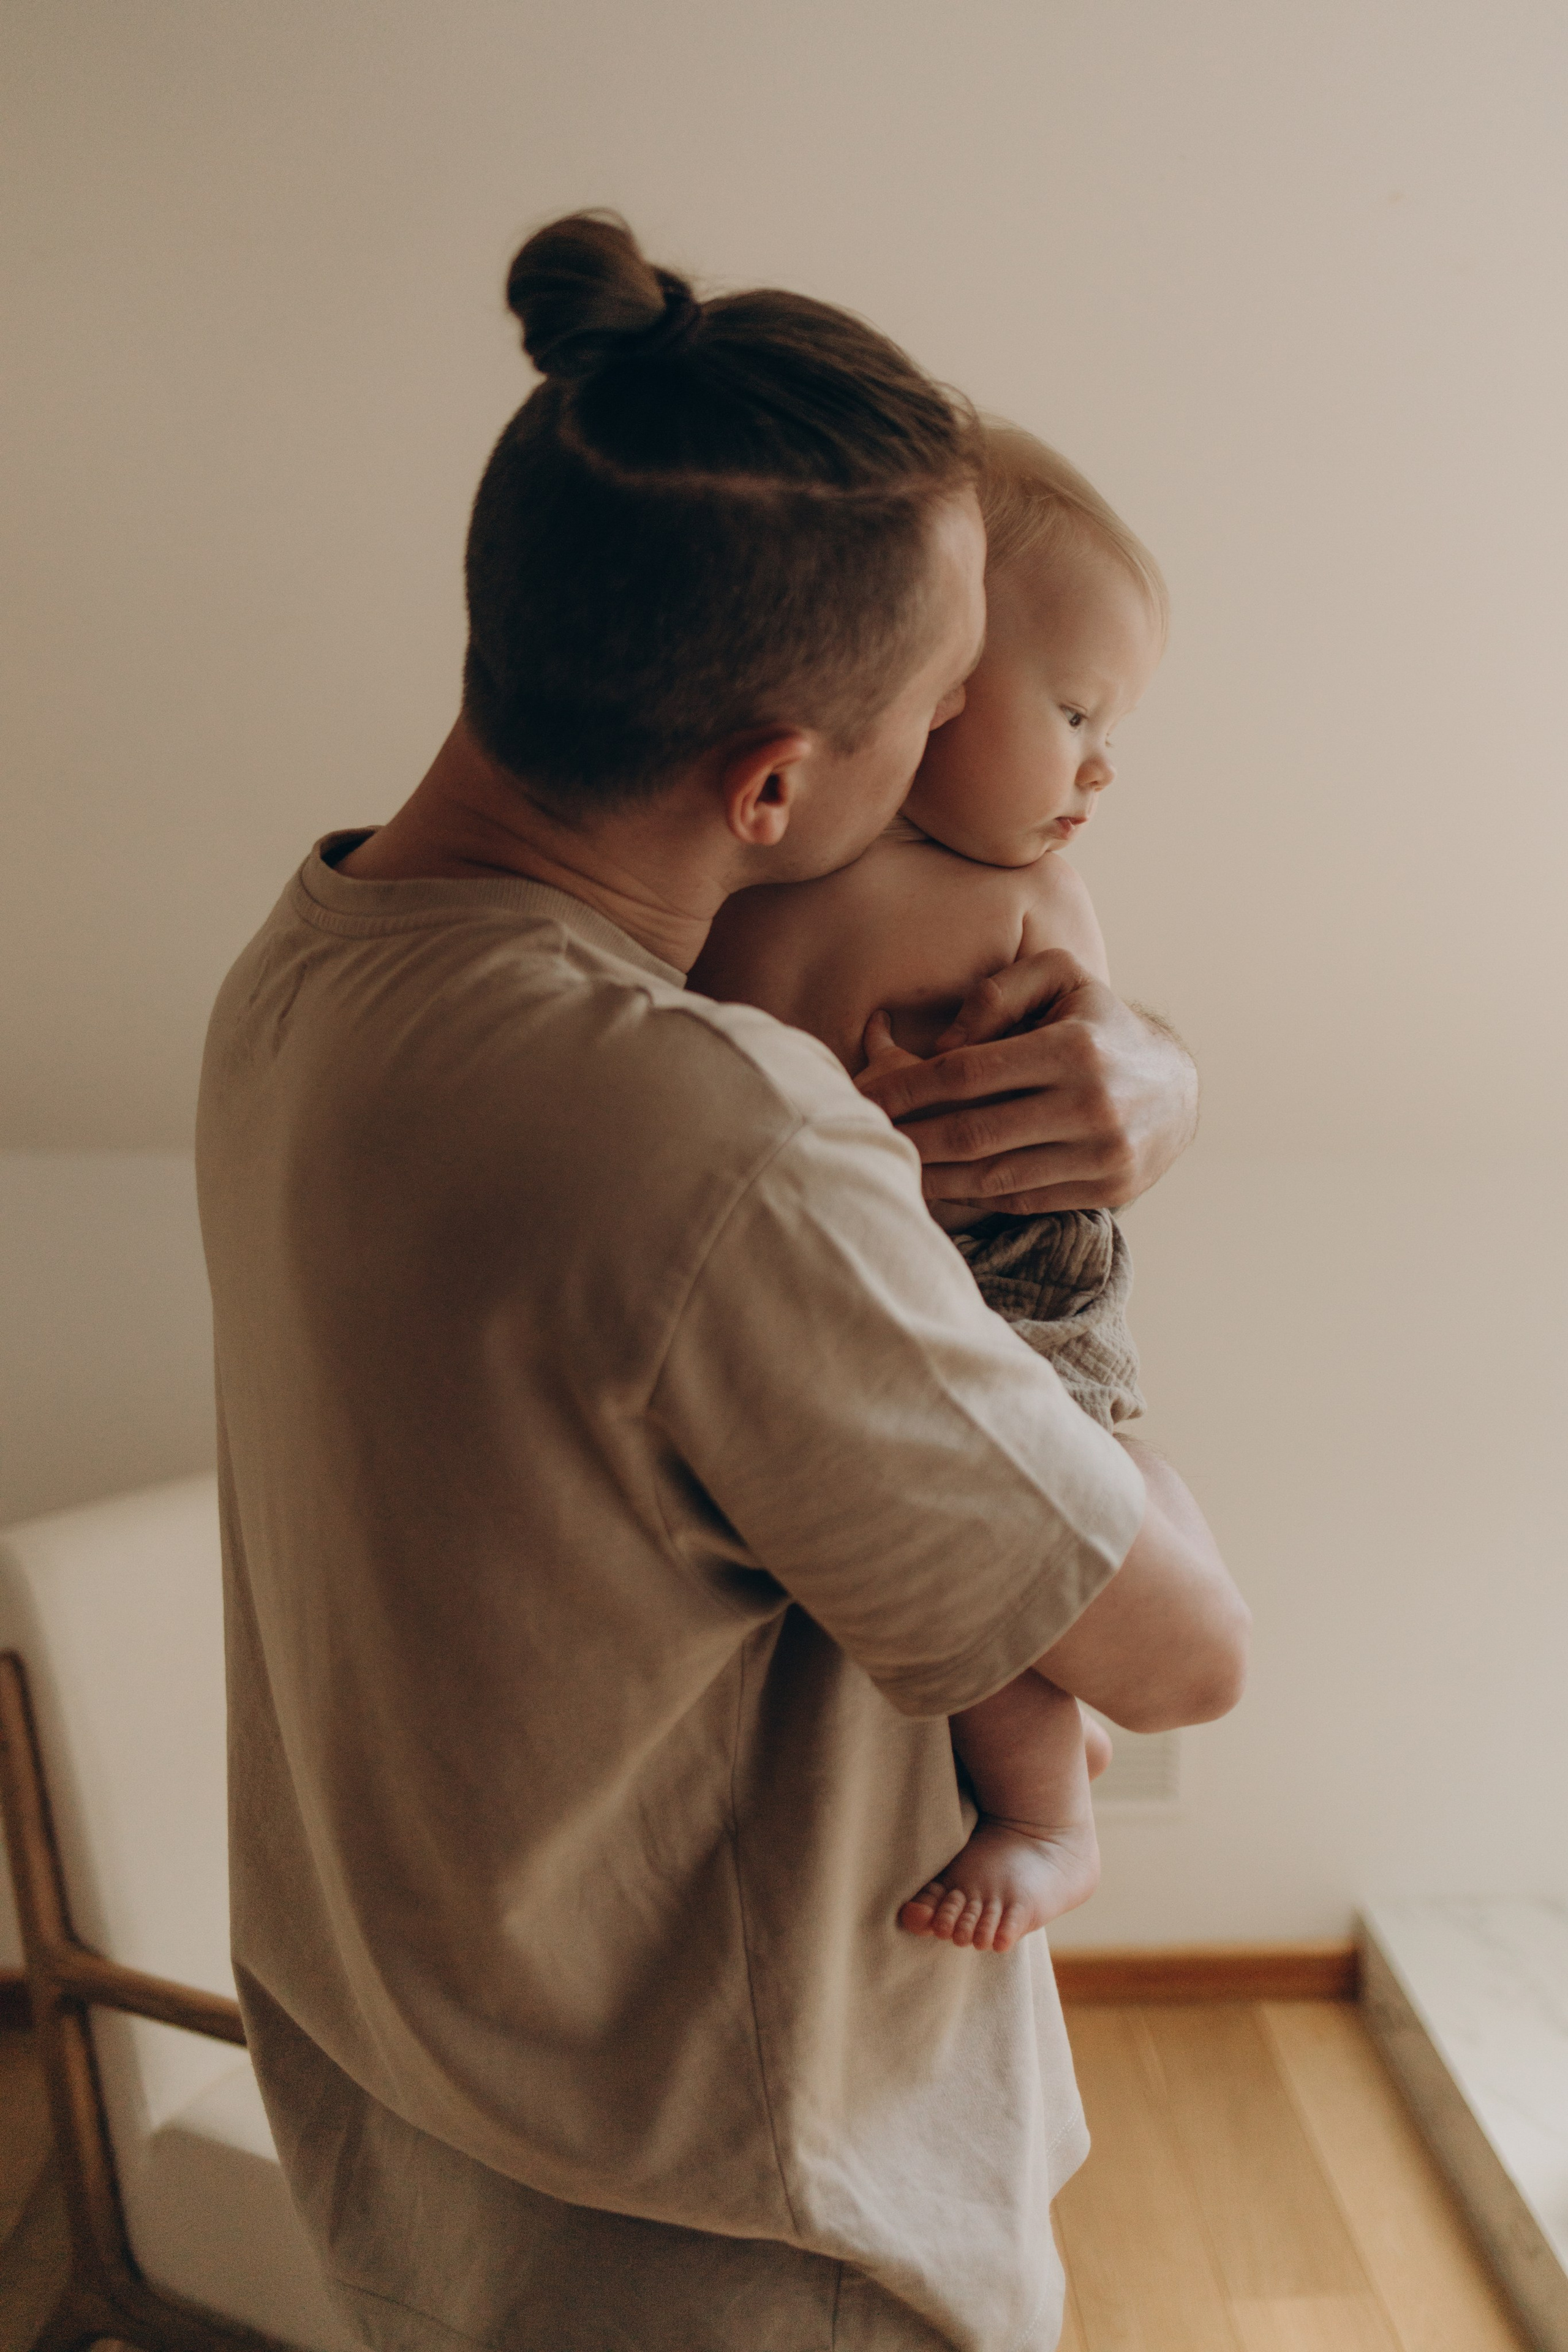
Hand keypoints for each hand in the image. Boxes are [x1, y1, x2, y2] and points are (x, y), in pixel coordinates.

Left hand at [854, 950, 1197, 1212]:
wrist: (1175, 1088)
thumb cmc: (1098, 1024)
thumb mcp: (1061, 979)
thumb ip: (999, 992)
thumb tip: (945, 1041)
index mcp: (1074, 1048)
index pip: (968, 1073)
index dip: (908, 1088)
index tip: (863, 1097)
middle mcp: (1091, 1104)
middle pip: (974, 1132)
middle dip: (909, 1138)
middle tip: (860, 1139)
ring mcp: (1102, 1154)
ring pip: (993, 1176)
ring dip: (932, 1176)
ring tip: (888, 1167)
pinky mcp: (1106, 1189)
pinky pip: (1022, 1198)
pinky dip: (972, 1196)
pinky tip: (937, 1185)